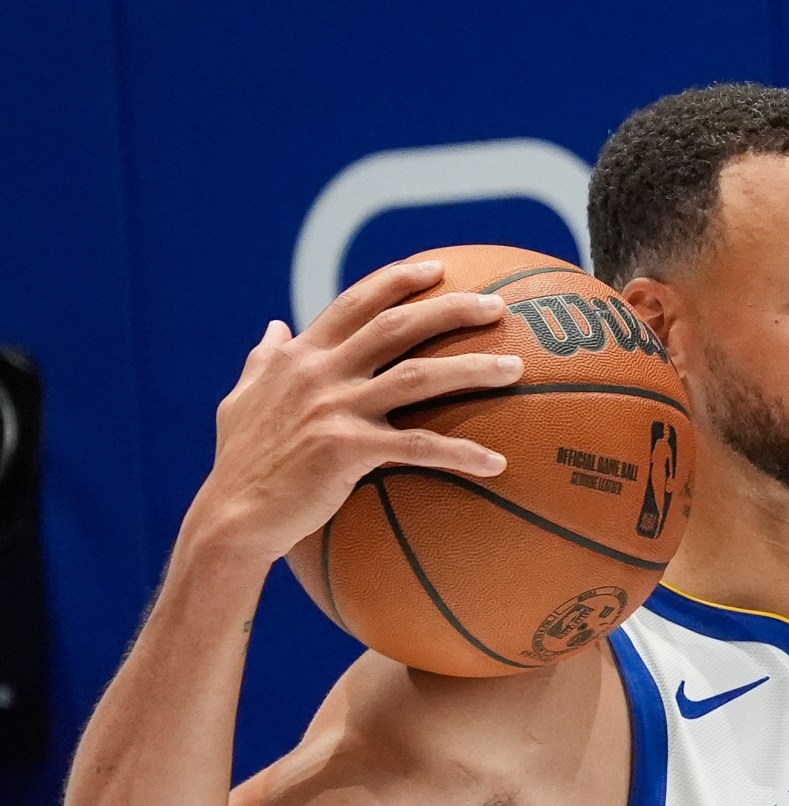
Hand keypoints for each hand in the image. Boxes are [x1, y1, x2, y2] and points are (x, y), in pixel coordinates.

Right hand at [181, 259, 523, 563]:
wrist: (232, 516)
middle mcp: (320, 373)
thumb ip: (262, 361)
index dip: (397, 281)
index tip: (437, 268)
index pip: (355, 303)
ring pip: (419, 377)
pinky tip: (499, 463)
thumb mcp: (240, 400)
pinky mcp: (348, 450)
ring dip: (473, 369)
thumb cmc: (240, 463)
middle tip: (498, 305)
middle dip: (450, 309)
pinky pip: (419, 447)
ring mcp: (335, 409)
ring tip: (517, 368)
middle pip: (397, 326)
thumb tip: (273, 326)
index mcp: (301, 357)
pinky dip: (462, 453)